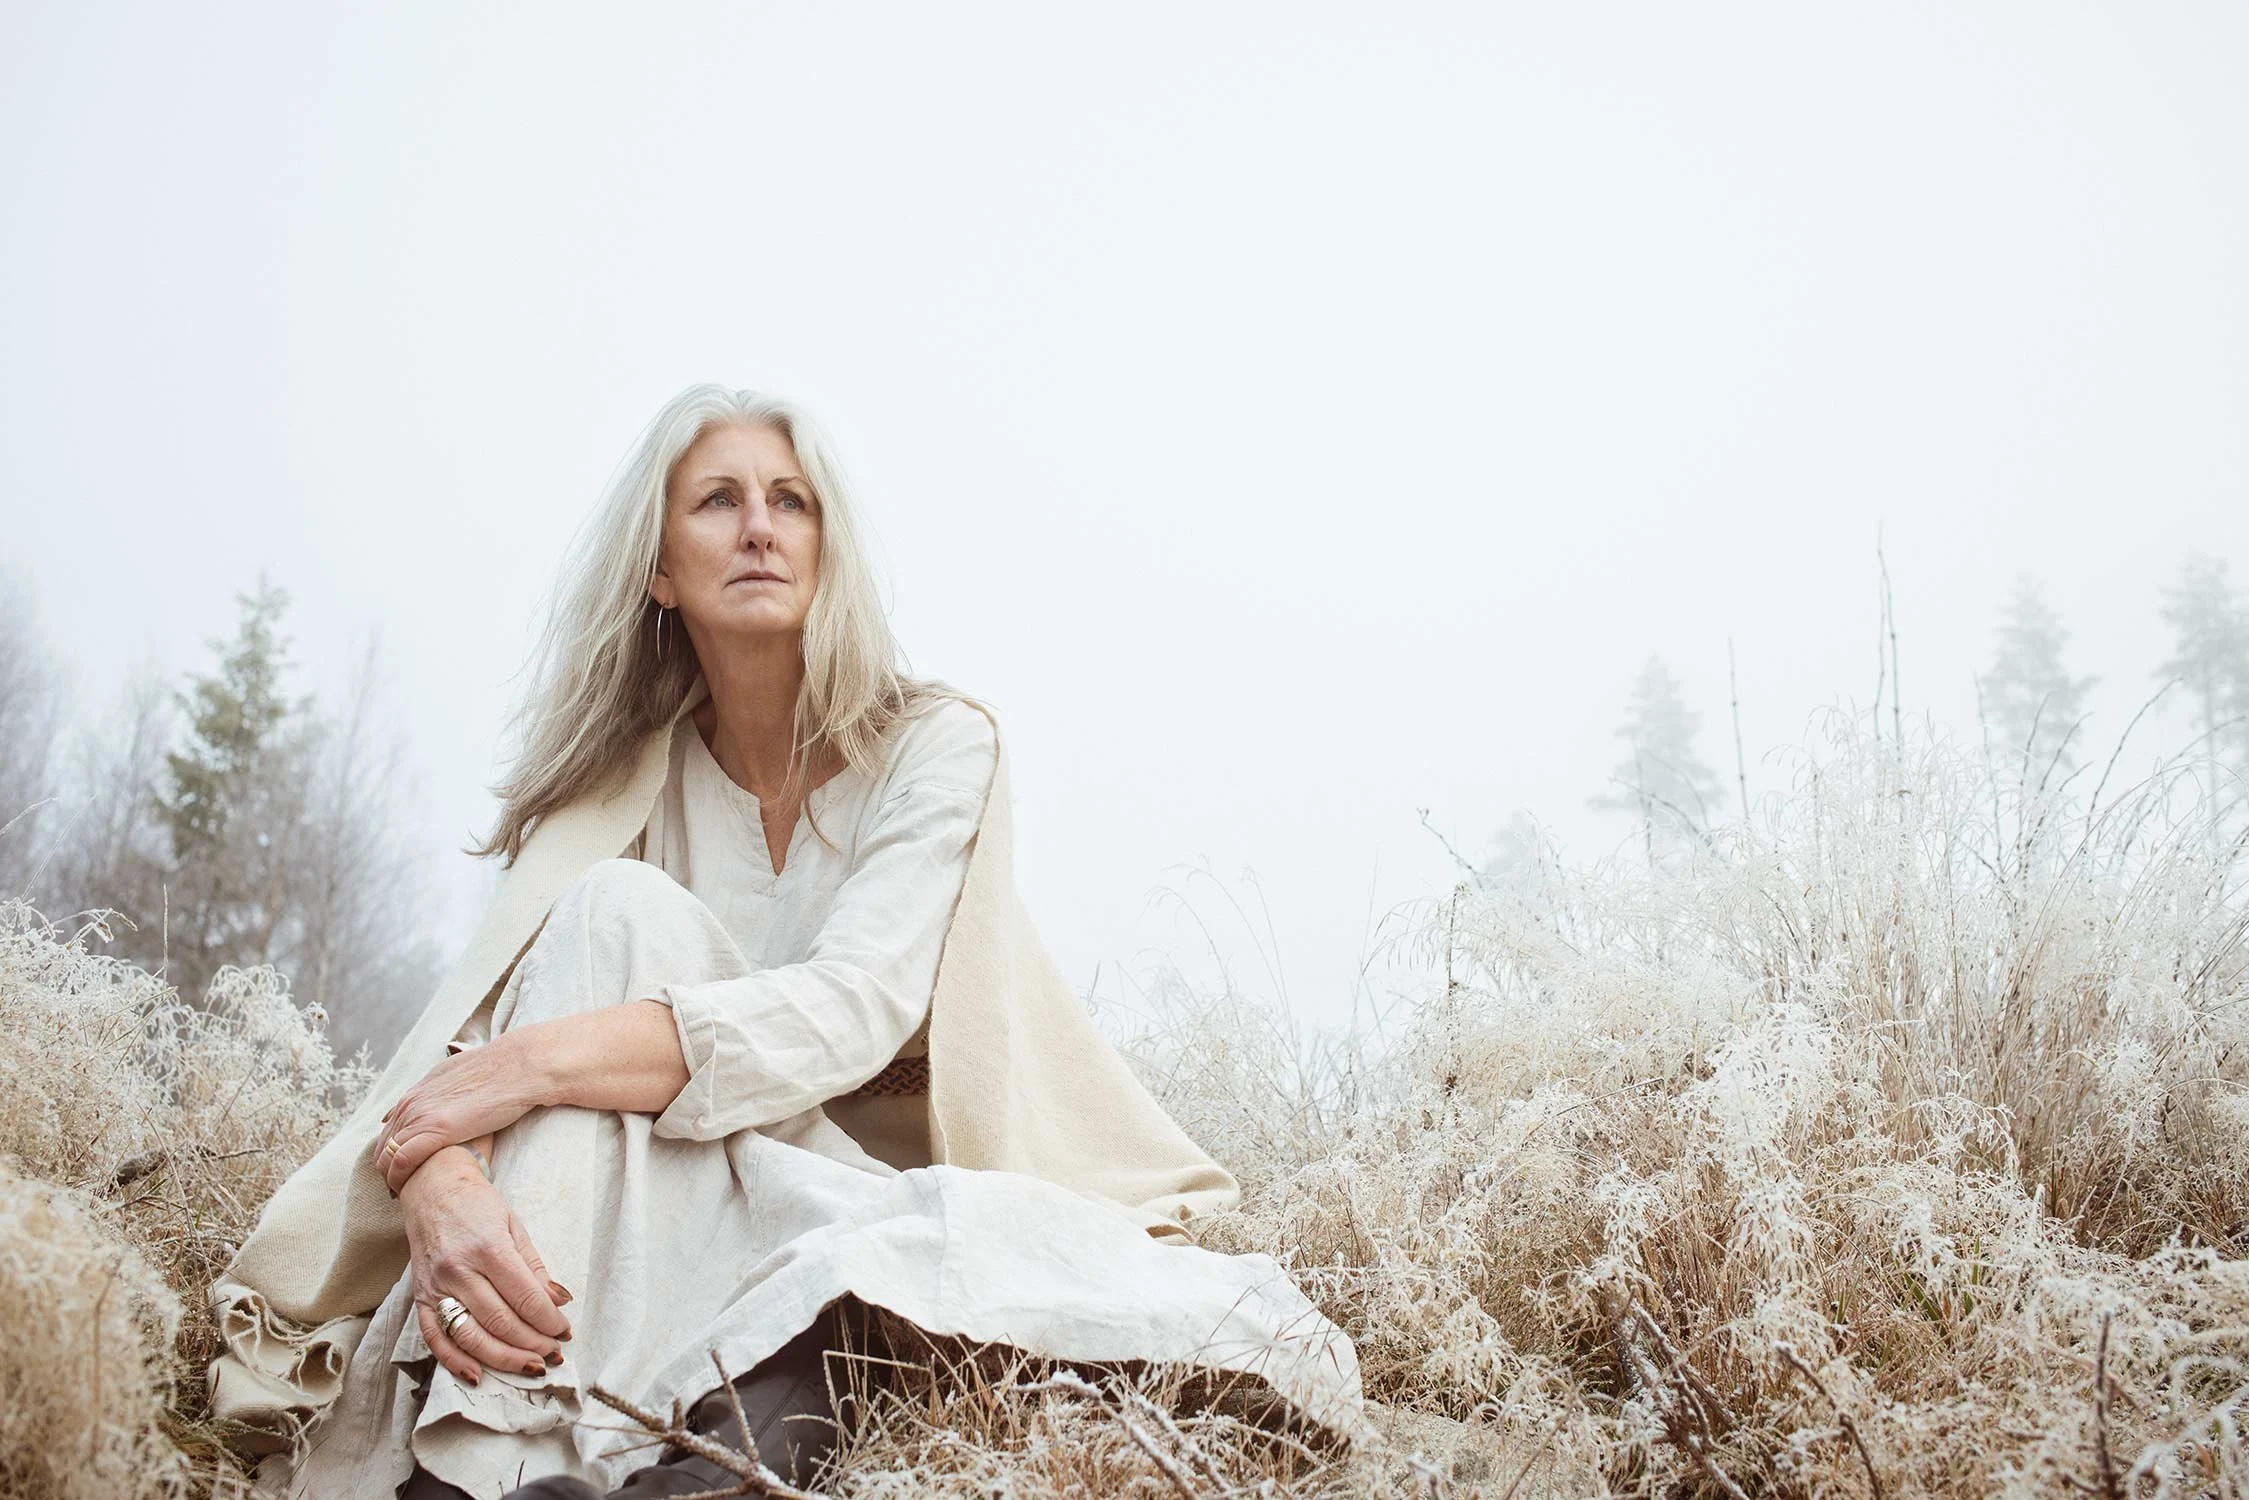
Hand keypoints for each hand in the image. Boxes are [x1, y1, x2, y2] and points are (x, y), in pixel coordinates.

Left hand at [378, 1032, 551, 1193]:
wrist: (517, 1066)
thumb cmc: (496, 1072)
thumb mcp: (457, 1077)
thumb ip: (440, 1093)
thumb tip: (438, 1102)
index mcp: (415, 1096)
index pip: (388, 1135)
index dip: (393, 1159)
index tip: (406, 1176)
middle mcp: (410, 1106)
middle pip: (383, 1149)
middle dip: (391, 1174)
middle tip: (408, 1192)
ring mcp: (420, 1116)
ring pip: (387, 1159)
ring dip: (396, 1181)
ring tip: (414, 1196)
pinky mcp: (435, 1129)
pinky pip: (402, 1162)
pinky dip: (403, 1180)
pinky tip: (419, 1191)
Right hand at [400, 1149, 574, 1384]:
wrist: (432, 1190)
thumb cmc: (479, 1206)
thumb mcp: (515, 1226)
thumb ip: (535, 1267)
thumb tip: (559, 1302)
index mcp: (488, 1248)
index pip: (525, 1297)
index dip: (548, 1321)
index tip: (565, 1332)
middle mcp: (459, 1271)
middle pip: (500, 1322)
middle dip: (533, 1344)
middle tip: (555, 1354)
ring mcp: (436, 1287)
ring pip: (471, 1337)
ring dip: (503, 1359)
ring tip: (530, 1366)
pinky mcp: (419, 1299)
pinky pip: (435, 1340)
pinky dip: (456, 1362)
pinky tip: (479, 1375)